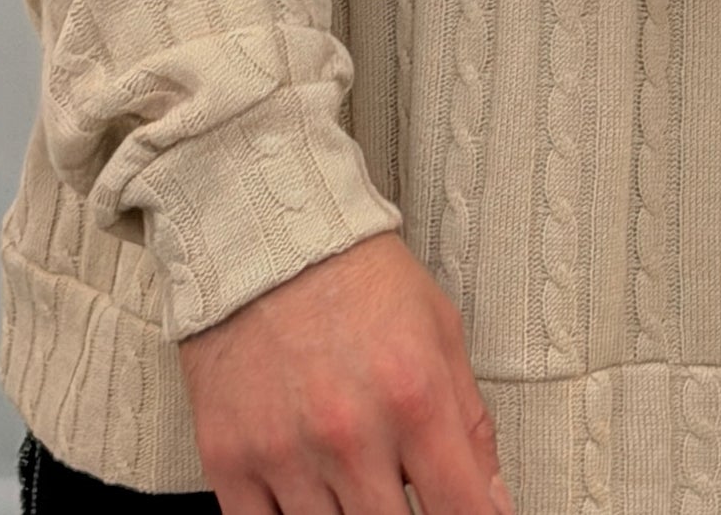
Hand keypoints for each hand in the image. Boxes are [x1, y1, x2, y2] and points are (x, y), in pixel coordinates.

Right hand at [179, 227, 514, 514]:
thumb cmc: (353, 274)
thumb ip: (471, 423)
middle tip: (399, 494)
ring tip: (352, 481)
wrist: (262, 232)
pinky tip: (308, 499)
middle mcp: (350, 432)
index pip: (461, 512)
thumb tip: (492, 500)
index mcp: (413, 397)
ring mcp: (286, 451)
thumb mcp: (439, 330)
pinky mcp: (229, 458)